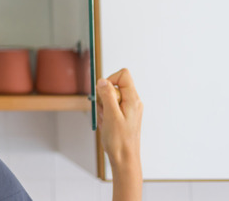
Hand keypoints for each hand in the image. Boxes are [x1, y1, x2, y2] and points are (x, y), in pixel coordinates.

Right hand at [97, 69, 142, 200]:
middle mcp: (132, 102)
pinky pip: (110, 107)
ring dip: (103, 106)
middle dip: (104, 96)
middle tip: (104, 110)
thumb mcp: (111, 115)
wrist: (124, 158)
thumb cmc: (119, 140)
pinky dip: (105, 113)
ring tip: (106, 120)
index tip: (103, 92)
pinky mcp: (123, 115)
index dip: (110, 79)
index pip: (123, 75)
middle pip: (115, 86)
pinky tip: (106, 123)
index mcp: (133, 99)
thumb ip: (107, 96)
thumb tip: (103, 81)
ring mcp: (128, 109)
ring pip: (110, 97)